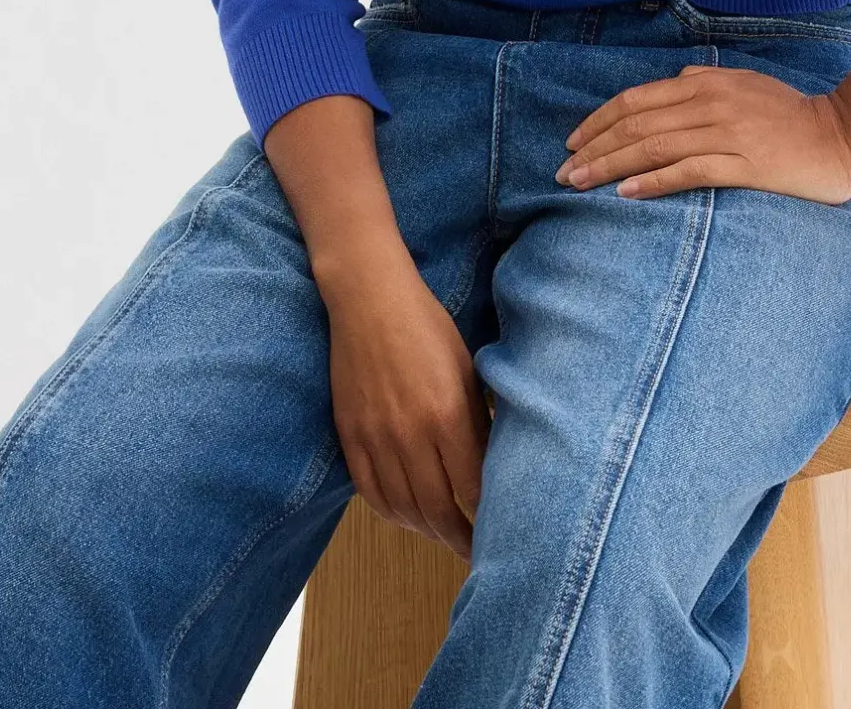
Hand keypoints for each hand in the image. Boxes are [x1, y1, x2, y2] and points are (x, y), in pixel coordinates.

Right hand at [323, 254, 489, 562]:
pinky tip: (407, 516)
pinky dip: (391, 513)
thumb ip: (477, 422)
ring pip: (403, 509)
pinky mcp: (350, 437)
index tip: (500, 530)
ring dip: (426, 530)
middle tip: (475, 551)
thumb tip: (491, 468)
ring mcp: (376, 439)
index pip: (472, 489)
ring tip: (444, 535)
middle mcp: (410, 435)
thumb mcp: (466, 370)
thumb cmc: (427, 326)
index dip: (487, 517)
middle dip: (459, 538)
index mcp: (447, 415)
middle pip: (438, 510)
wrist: (368, 300)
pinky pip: (370, 493)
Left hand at [554, 63, 850, 204]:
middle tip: (564, 171)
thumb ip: (707, 79)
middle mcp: (710, 102)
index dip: (599, 120)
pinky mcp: (745, 162)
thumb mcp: (745, 83)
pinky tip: (627, 192)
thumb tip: (676, 79)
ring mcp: (728, 132)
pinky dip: (654, 180)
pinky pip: (689, 171)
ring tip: (580, 184)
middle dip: (594, 147)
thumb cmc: (791, 113)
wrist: (841, 135)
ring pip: (654, 146)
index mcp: (706, 82)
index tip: (574, 142)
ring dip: (611, 166)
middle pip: (637, 124)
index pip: (637, 99)